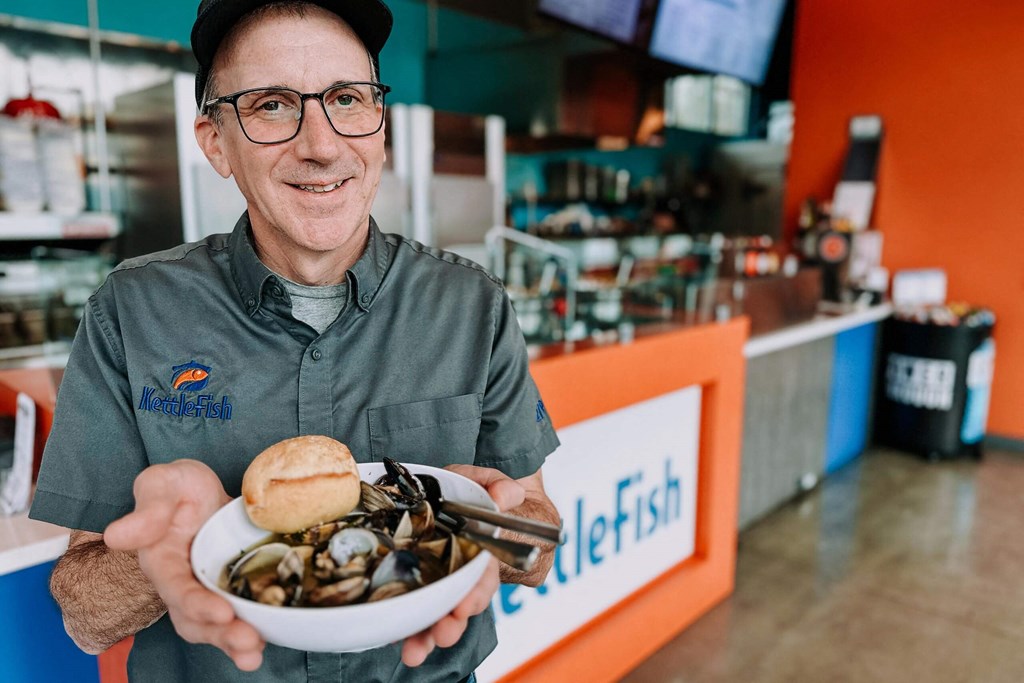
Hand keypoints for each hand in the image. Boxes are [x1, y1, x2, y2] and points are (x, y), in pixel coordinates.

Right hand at [104, 460, 265, 670]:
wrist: (201, 490)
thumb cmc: (178, 486)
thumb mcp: (163, 482)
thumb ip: (147, 508)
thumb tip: (116, 535)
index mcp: (161, 561)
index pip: (176, 589)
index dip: (196, 604)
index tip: (222, 613)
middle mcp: (180, 583)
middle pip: (194, 619)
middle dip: (220, 635)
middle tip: (248, 641)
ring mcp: (204, 590)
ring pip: (213, 627)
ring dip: (233, 644)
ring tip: (254, 654)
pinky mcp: (228, 590)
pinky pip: (236, 618)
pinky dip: (250, 634)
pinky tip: (268, 641)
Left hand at [400, 465, 524, 666]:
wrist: (455, 495)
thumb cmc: (472, 490)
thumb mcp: (486, 482)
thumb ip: (498, 487)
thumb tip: (507, 494)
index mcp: (481, 551)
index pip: (484, 577)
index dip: (477, 593)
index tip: (466, 606)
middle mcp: (461, 573)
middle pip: (460, 605)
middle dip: (452, 623)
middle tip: (442, 634)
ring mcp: (437, 580)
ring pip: (435, 613)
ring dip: (427, 634)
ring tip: (416, 651)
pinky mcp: (413, 581)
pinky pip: (410, 605)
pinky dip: (403, 625)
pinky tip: (393, 637)